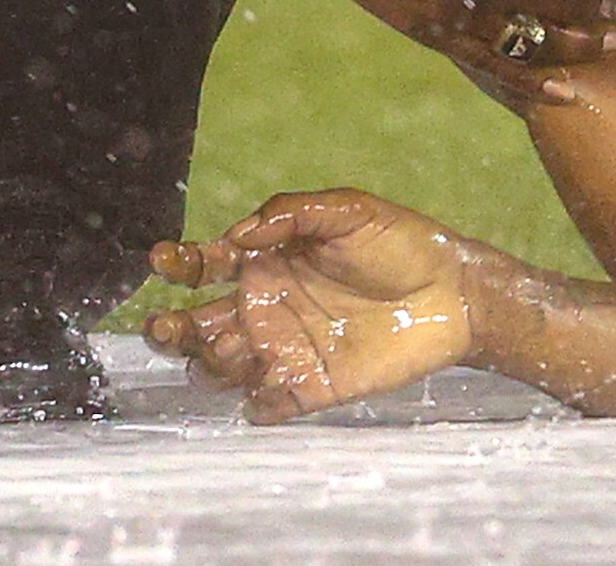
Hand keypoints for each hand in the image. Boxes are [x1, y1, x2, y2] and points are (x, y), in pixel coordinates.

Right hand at [144, 192, 496, 421]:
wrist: (453, 294)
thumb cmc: (400, 244)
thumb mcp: (348, 211)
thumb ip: (292, 214)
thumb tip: (237, 235)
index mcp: (268, 262)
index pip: (208, 266)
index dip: (180, 263)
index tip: (164, 261)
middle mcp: (265, 307)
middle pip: (199, 325)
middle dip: (172, 328)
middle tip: (162, 326)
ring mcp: (283, 350)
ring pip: (220, 366)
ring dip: (206, 363)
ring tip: (218, 348)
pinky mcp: (307, 388)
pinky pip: (264, 405)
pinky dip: (254, 403)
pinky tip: (260, 388)